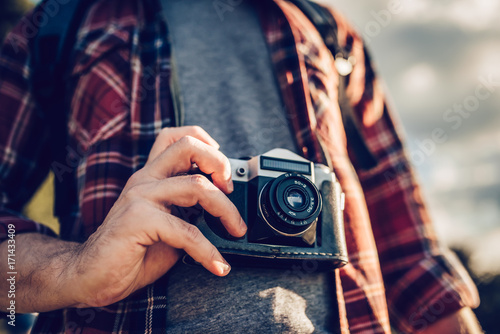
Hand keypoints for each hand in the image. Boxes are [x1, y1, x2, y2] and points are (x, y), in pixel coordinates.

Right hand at [70, 126, 245, 307]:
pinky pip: (187, 231)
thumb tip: (226, 215)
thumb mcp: (169, 225)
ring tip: (236, 230)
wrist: (92, 276)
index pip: (176, 137)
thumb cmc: (131, 251)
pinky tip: (217, 265)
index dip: (206, 145)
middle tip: (231, 191)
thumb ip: (190, 212)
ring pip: (196, 185)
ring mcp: (140, 196)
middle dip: (219, 163)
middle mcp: (145, 179)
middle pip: (188, 146)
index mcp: (151, 176)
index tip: (222, 173)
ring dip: (226, 210)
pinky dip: (208, 251)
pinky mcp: (138, 219)